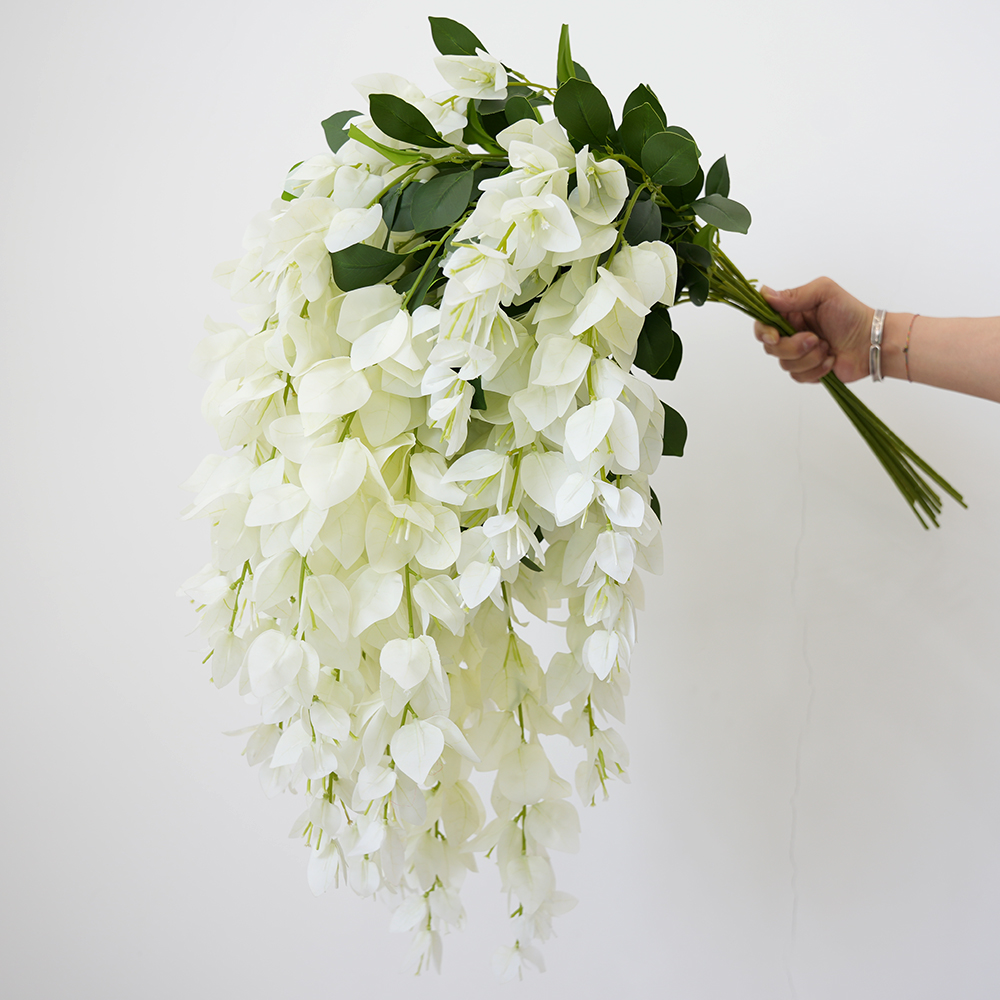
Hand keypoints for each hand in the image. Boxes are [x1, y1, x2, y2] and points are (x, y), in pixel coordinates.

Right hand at [754, 277, 872, 383]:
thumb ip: (794, 294)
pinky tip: (831, 359)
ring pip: (784, 363)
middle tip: (815, 339)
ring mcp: (798, 354)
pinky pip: (798, 377)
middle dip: (792, 346)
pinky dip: (817, 369)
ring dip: (809, 357)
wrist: (872, 342)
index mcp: (790, 313)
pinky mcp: (807, 371)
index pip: (762, 323)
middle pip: (770, 347)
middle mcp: (791, 333)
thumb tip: (766, 294)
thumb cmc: (852, 314)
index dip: (763, 331)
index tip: (775, 336)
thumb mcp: (824, 293)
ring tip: (828, 348)